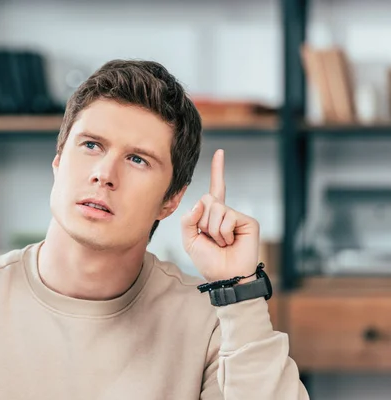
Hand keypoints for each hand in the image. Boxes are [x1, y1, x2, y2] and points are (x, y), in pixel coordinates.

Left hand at [181, 149, 259, 282]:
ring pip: (215, 209)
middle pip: (207, 200)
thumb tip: (201, 202)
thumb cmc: (208, 260)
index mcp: (212, 214)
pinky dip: (223, 233)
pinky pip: (227, 217)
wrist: (224, 276)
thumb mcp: (189, 239)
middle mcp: (226, 212)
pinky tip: (230, 242)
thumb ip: (188, 219)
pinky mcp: (248, 221)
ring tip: (222, 243)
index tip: (220, 152)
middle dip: (203, 221)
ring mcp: (238, 216)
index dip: (217, 170)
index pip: (215, 188)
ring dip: (213, 230)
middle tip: (212, 239)